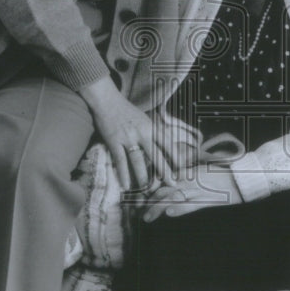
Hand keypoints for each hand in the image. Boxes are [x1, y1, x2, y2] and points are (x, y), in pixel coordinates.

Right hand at [79, 76, 175, 190]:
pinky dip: (123, 174)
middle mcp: (142, 133)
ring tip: (147, 189)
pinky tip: (126, 185)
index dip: (176, 157)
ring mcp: (128, 138)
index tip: (182, 169)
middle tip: (171, 184)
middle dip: (164, 170)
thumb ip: (155, 131)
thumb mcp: (145, 119)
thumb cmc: (128, 111)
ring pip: (138, 161)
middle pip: (156, 155)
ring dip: (142, 176)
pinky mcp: (114, 142)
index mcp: (152, 127)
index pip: (168, 144)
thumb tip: (167, 146)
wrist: (107, 101)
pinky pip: (120, 161)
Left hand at [140, 165, 240, 221]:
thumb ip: (188, 177)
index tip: (139, 200)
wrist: (244, 177)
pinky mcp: (210, 199)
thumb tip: (173, 183)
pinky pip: (192, 204)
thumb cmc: (225, 176)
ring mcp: (199, 189)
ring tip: (146, 218)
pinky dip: (180, 208)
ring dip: (158, 208)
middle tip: (137, 212)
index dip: (150, 191)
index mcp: (188, 174)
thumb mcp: (203, 173)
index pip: (164, 181)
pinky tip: (170, 214)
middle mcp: (191, 180)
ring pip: (174, 198)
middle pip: (164, 190)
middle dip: (149, 202)